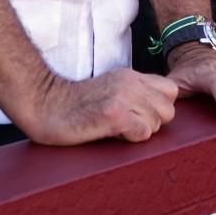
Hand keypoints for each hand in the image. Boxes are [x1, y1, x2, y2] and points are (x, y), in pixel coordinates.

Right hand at [23, 68, 179, 144]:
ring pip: (157, 122)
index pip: (170, 90)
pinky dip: (132, 138)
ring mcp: (123, 97)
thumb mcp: (110, 88)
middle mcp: (130, 83)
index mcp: (131, 76)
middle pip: (168, 110)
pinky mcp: (114, 114)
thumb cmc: (75, 104)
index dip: (160, 107)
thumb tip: (157, 111)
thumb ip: (133, 93)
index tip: (142, 116)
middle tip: (130, 126)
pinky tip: (114, 134)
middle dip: (154, 123)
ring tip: (118, 130)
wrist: (45, 104)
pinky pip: (143, 132)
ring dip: (141, 132)